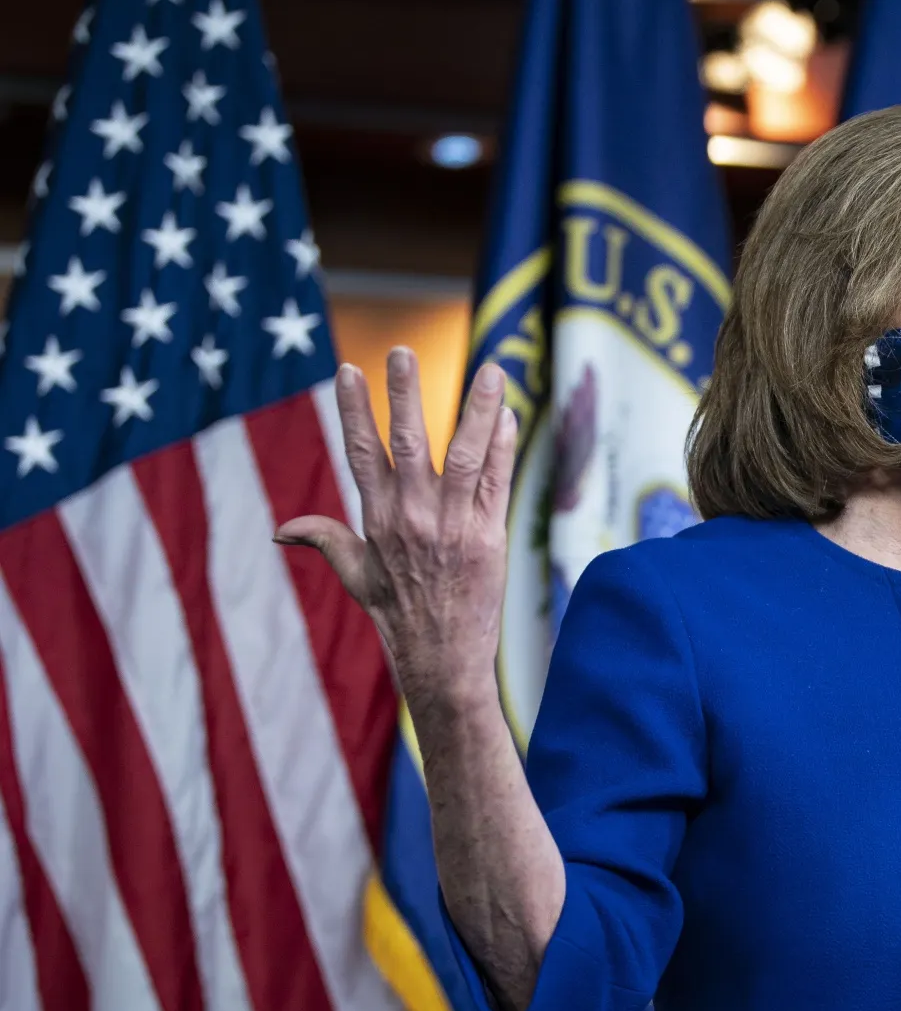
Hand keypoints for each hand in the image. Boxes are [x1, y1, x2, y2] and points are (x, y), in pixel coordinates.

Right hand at [275, 349, 516, 707]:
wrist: (442, 660)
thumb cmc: (399, 616)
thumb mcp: (356, 576)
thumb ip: (324, 540)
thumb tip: (280, 530)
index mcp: (376, 520)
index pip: (361, 452)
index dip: (354, 409)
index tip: (349, 369)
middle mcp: (411, 517)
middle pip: (409, 443)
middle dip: (405, 394)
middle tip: (402, 351)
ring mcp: (452, 526)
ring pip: (465, 455)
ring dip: (478, 409)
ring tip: (491, 369)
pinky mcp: (488, 538)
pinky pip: (497, 482)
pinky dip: (505, 448)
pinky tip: (510, 416)